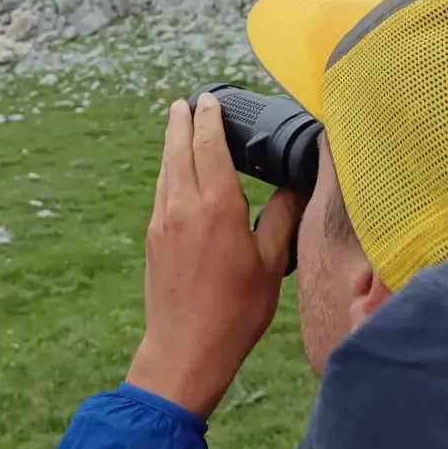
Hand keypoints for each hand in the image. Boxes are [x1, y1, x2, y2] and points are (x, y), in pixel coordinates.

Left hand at [126, 93, 302, 418]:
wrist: (184, 349)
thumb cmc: (235, 311)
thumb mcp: (270, 264)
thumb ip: (281, 218)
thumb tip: (294, 188)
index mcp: (216, 206)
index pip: (209, 145)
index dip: (209, 118)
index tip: (209, 99)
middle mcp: (183, 205)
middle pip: (179, 148)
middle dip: (182, 121)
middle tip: (186, 102)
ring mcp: (163, 221)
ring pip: (165, 169)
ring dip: (172, 143)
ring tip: (177, 126)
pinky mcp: (153, 238)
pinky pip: (160, 191)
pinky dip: (168, 171)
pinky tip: (174, 173)